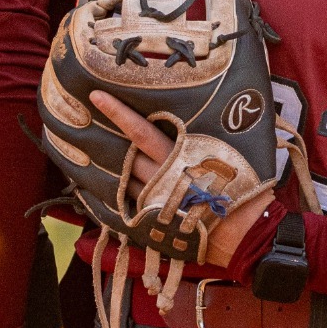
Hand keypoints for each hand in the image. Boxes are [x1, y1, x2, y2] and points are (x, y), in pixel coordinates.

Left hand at [89, 91, 276, 267]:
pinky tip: (94, 187)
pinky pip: (122, 204)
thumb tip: (198, 122)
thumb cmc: (239, 188)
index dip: (118, 113)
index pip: (140, 132)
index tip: (97, 96)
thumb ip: (200, 141)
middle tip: (83, 120)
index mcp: (177, 157)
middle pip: (124, 154)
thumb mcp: (221, 155)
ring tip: (88, 151)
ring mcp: (151, 200)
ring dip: (106, 166)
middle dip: (104, 138)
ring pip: (120, 179)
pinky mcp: (150, 221)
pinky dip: (111, 195)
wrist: (243, 231)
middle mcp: (160, 177)